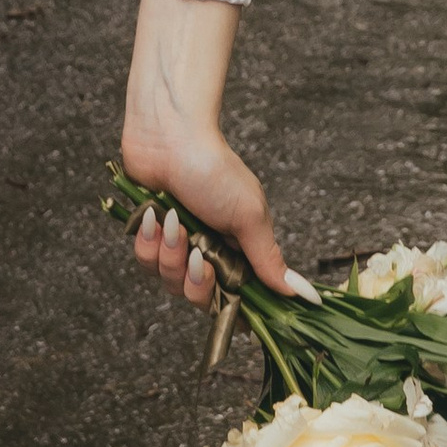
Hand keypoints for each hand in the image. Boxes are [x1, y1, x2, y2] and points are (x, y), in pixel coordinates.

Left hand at [121, 0, 294, 296]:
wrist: (168, 138)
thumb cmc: (214, 171)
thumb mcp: (249, 216)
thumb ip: (269, 259)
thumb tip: (300, 295)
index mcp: (239, 250)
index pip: (239, 299)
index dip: (232, 308)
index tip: (229, 303)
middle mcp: (210, 252)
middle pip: (201, 299)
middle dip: (195, 281)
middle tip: (197, 255)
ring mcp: (179, 246)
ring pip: (170, 282)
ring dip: (170, 254)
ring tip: (173, 222)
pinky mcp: (151, 237)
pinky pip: (145, 262)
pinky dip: (148, 241)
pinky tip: (153, 215)